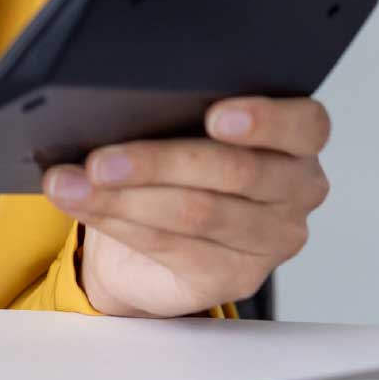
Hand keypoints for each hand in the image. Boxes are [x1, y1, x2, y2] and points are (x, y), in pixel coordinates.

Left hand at [44, 96, 331, 317]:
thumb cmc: (177, 166)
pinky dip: (117, 221)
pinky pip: (172, 246)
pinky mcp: (236, 278)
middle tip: (100, 159)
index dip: (264, 119)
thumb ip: (176, 111)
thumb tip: (114, 101)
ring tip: (74, 182)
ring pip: (197, 211)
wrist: (153, 242)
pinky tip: (82, 202)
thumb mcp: (182, 128)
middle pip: (235, 171)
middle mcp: (297, 190)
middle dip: (158, 162)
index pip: (305, 125)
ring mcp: (271, 240)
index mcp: (297, 140)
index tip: (215, 116)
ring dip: (125, 196)